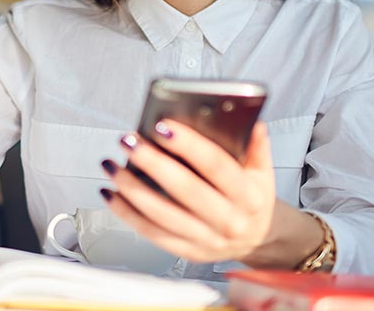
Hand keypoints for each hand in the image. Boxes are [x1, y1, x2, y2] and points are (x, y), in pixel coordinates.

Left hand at [101, 119, 275, 264]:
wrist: (257, 240)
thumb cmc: (252, 199)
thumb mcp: (262, 172)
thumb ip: (256, 146)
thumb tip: (251, 122)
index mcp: (248, 195)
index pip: (216, 165)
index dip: (189, 145)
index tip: (163, 126)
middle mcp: (228, 219)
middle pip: (185, 189)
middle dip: (152, 162)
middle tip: (129, 141)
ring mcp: (207, 239)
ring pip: (163, 214)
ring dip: (131, 188)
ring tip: (111, 165)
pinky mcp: (187, 251)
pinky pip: (152, 233)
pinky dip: (127, 214)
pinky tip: (111, 194)